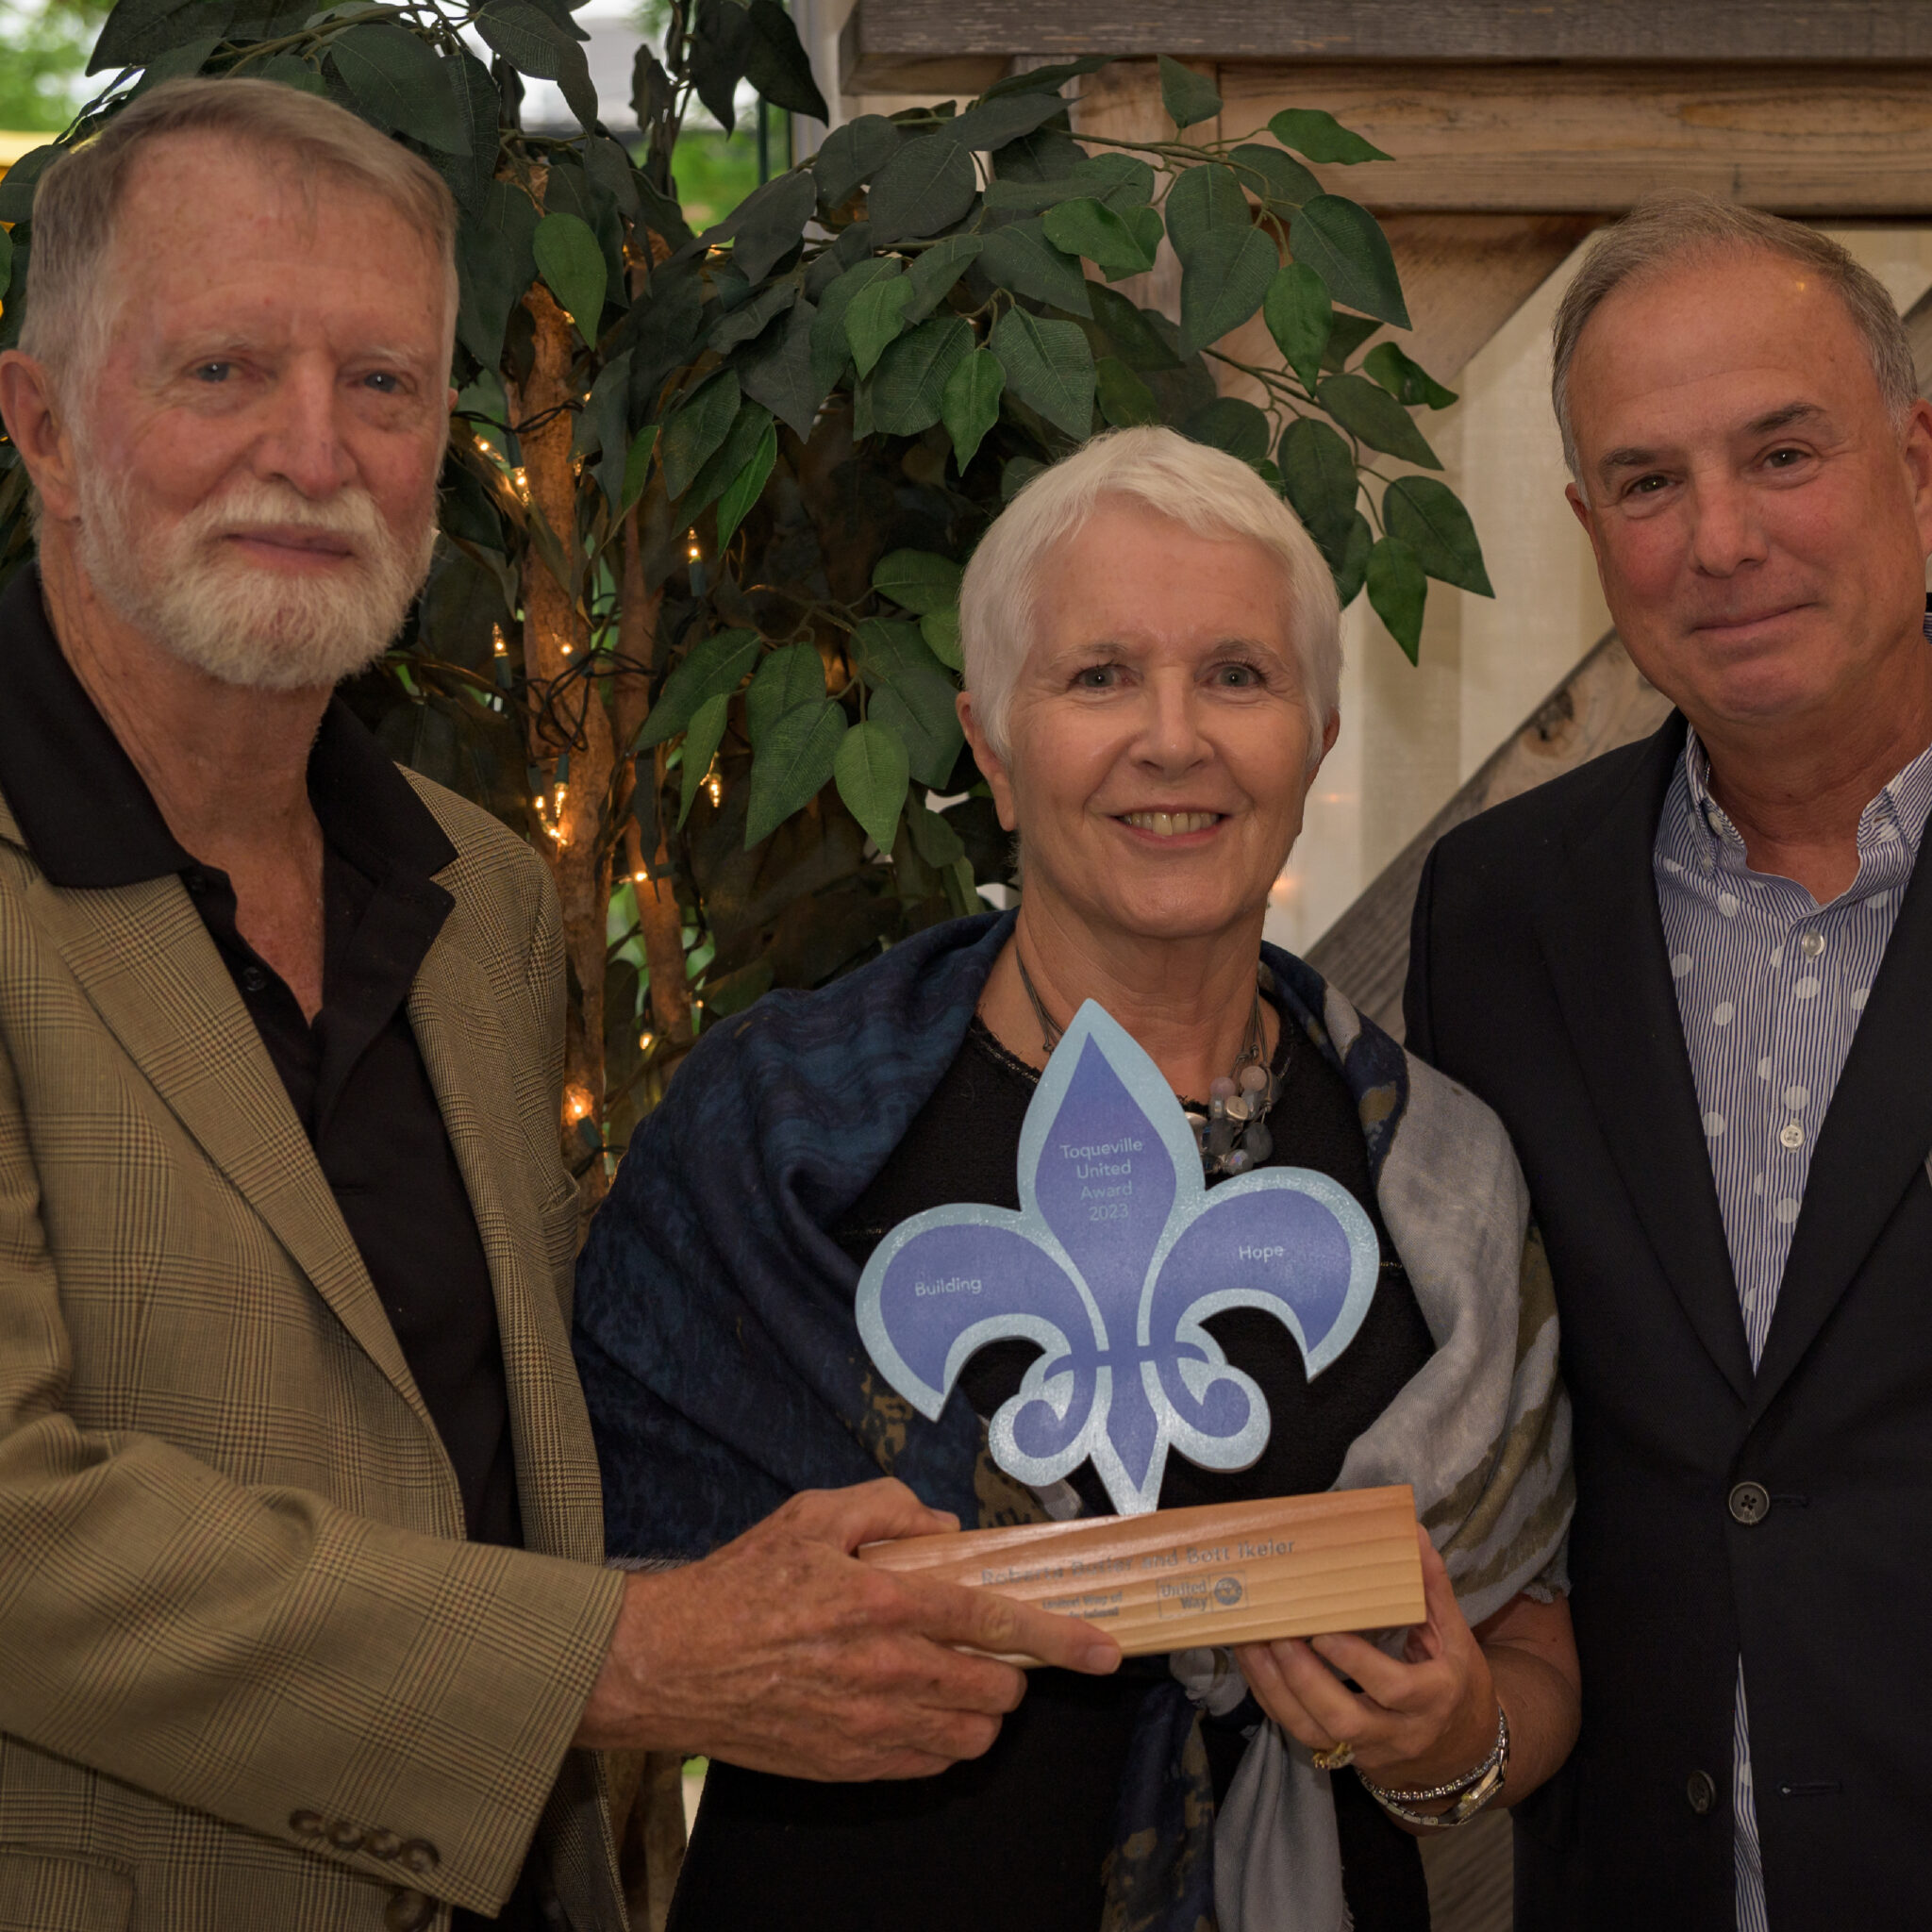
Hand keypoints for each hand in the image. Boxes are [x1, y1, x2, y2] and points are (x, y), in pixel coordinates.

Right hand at [573, 1478, 1121, 1779]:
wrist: (669, 1664)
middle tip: (982, 1647)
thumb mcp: (812, 1515)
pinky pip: (929, 1766)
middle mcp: (887, 1669)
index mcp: (884, 1600)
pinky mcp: (849, 1766)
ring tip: (951, 1680)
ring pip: (971, 1737)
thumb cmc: (739, 1585)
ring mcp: (870, 1727)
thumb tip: (946, 1527)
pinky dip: (940, 1741)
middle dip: (1008, 1670)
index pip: (993, 1620)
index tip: (1103, 1650)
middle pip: (995, 1691)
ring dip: (980, 1710)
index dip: (1058, 1637)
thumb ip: (889, 1507)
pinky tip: (913, 1709)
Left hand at [1234, 1525, 1495, 1790]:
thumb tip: (1413, 1533)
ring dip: (1277, 1688)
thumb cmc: (1455, 1682)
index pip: (1393, 1688)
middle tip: (1277, 1633)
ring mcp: (1367, 1750)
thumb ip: (1432, 1588)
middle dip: (1305, 1678)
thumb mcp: (1456, 1638)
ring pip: (1314, 1732)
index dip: (1354, 1661)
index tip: (1322, 1629)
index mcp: (1433, 1697)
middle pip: (1346, 1720)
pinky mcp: (1343, 1755)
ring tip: (1251, 1642)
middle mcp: (1400, 1732)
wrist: (1461, 1750)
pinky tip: (1253, 1662)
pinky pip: (1300, 1732)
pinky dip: (1271, 1698)